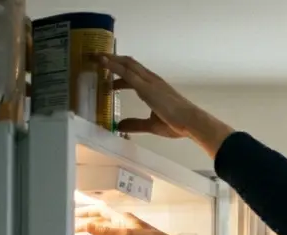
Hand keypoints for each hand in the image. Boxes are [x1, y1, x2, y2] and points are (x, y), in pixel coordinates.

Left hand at [96, 54, 233, 154]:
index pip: (135, 74)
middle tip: (96, 58)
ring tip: (95, 56)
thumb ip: (135, 124)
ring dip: (110, 59)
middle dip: (112, 60)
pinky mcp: (145, 86)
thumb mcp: (152, 125)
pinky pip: (126, 72)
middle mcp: (151, 80)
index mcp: (155, 88)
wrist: (191, 122)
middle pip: (129, 64)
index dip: (120, 71)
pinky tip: (101, 61)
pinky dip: (112, 65)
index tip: (107, 72)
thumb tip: (120, 126)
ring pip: (126, 64)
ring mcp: (148, 81)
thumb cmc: (177, 124)